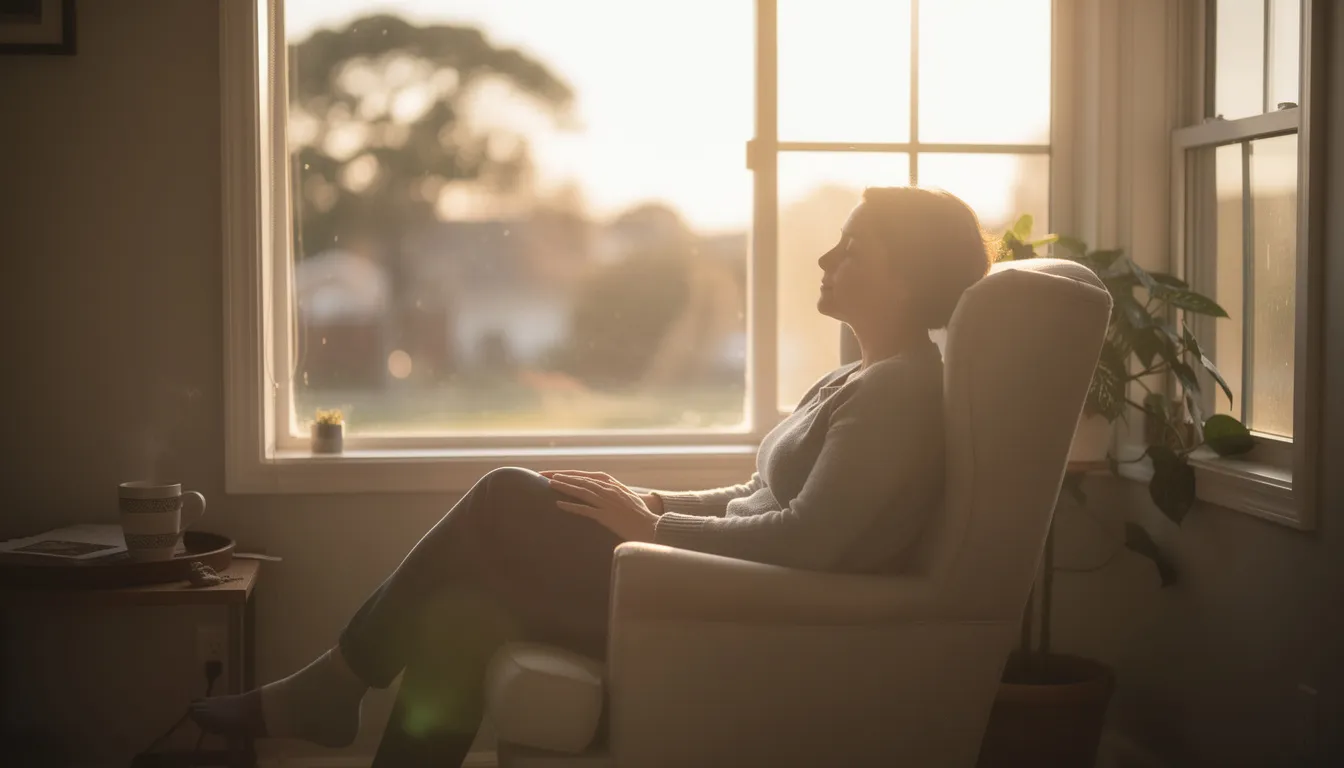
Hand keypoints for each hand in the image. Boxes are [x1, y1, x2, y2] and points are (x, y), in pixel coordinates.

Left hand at [539, 470, 663, 513]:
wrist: (652, 528)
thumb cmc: (641, 515)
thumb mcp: (628, 498)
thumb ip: (614, 492)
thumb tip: (602, 490)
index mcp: (613, 485)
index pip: (587, 475)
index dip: (570, 473)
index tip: (555, 473)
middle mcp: (609, 490)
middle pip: (581, 480)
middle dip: (561, 476)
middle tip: (544, 475)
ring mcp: (608, 503)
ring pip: (582, 491)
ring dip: (565, 487)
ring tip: (549, 484)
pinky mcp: (607, 516)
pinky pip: (586, 510)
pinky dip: (572, 506)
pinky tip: (559, 505)